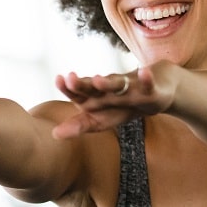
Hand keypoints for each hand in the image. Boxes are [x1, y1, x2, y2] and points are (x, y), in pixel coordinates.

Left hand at [53, 66, 168, 138]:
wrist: (153, 94)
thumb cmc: (120, 108)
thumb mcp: (98, 121)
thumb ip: (78, 126)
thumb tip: (54, 134)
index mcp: (96, 96)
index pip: (79, 93)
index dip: (69, 88)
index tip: (59, 79)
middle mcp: (109, 88)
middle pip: (94, 86)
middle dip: (83, 83)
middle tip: (70, 78)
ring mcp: (129, 87)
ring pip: (118, 84)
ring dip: (108, 82)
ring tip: (97, 79)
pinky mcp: (149, 89)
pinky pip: (148, 84)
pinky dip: (146, 78)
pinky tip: (144, 71)